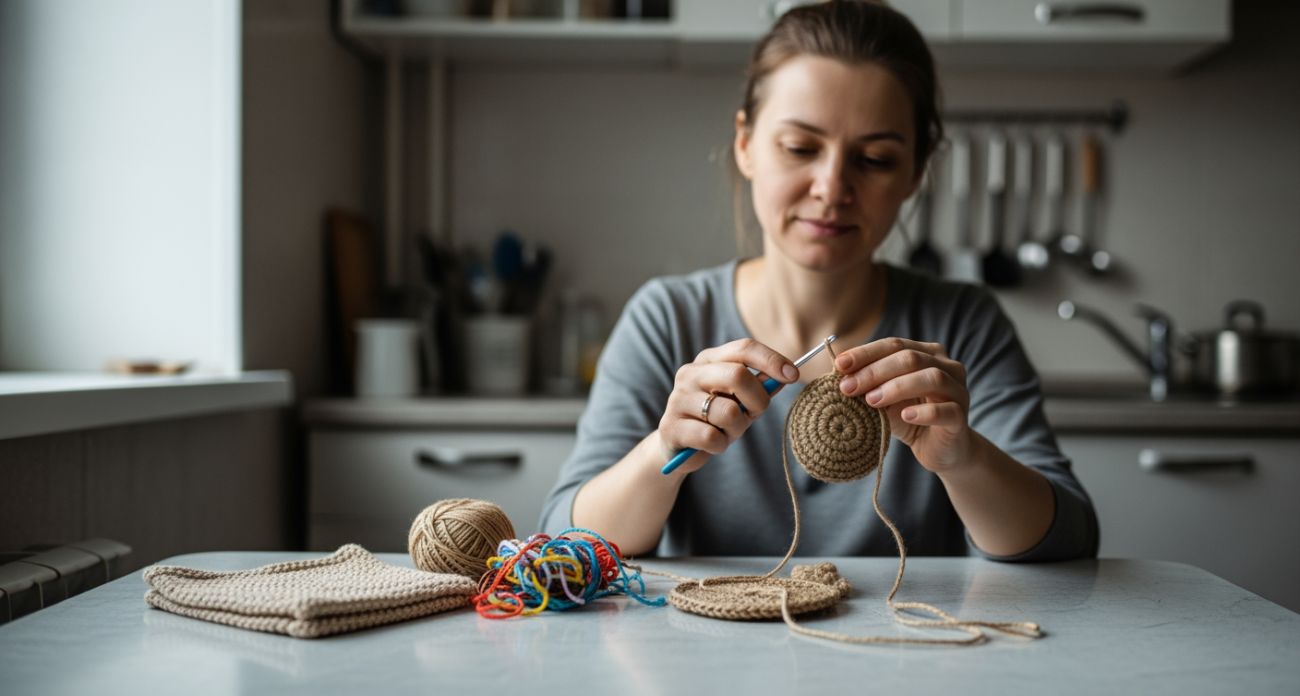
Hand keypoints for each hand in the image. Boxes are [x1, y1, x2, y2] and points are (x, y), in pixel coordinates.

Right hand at [657, 339, 799, 473]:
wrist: (678, 447)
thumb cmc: (714, 418)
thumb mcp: (740, 400)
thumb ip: (760, 387)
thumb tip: (786, 375)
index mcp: (708, 360)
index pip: (744, 348)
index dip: (771, 360)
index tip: (794, 375)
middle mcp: (690, 373)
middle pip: (738, 375)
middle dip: (758, 400)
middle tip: (755, 415)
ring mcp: (678, 398)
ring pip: (728, 412)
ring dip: (737, 428)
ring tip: (727, 431)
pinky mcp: (671, 426)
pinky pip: (712, 437)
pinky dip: (721, 445)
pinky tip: (712, 443)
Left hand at [833, 338, 972, 471]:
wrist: (941, 450)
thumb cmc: (910, 418)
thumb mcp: (884, 399)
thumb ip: (869, 385)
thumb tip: (839, 375)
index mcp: (928, 354)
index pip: (894, 345)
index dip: (866, 353)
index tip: (840, 365)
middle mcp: (948, 367)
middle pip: (911, 358)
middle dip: (875, 371)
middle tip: (848, 387)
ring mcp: (958, 391)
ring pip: (931, 378)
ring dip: (896, 387)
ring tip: (871, 400)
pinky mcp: (961, 417)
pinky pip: (945, 410)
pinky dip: (923, 411)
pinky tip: (905, 416)